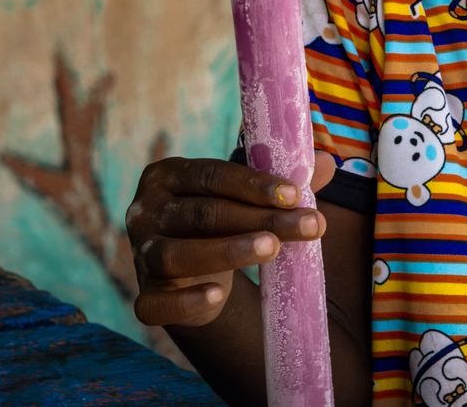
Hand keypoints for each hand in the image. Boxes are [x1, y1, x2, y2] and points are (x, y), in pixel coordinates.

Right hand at [125, 153, 332, 327]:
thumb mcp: (248, 198)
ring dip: (228, 252)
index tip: (297, 194)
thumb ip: (282, 182)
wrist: (193, 274)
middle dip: (260, 219)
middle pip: (203, 214)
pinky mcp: (145, 297)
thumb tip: (326, 163)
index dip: (255, 184)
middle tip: (309, 225)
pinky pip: (157, 303)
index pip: (212, 174)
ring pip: (177, 255)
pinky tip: (219, 294)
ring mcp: (140, 256)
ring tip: (274, 248)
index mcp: (167, 176)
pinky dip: (186, 300)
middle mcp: (145, 212)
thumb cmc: (221, 222)